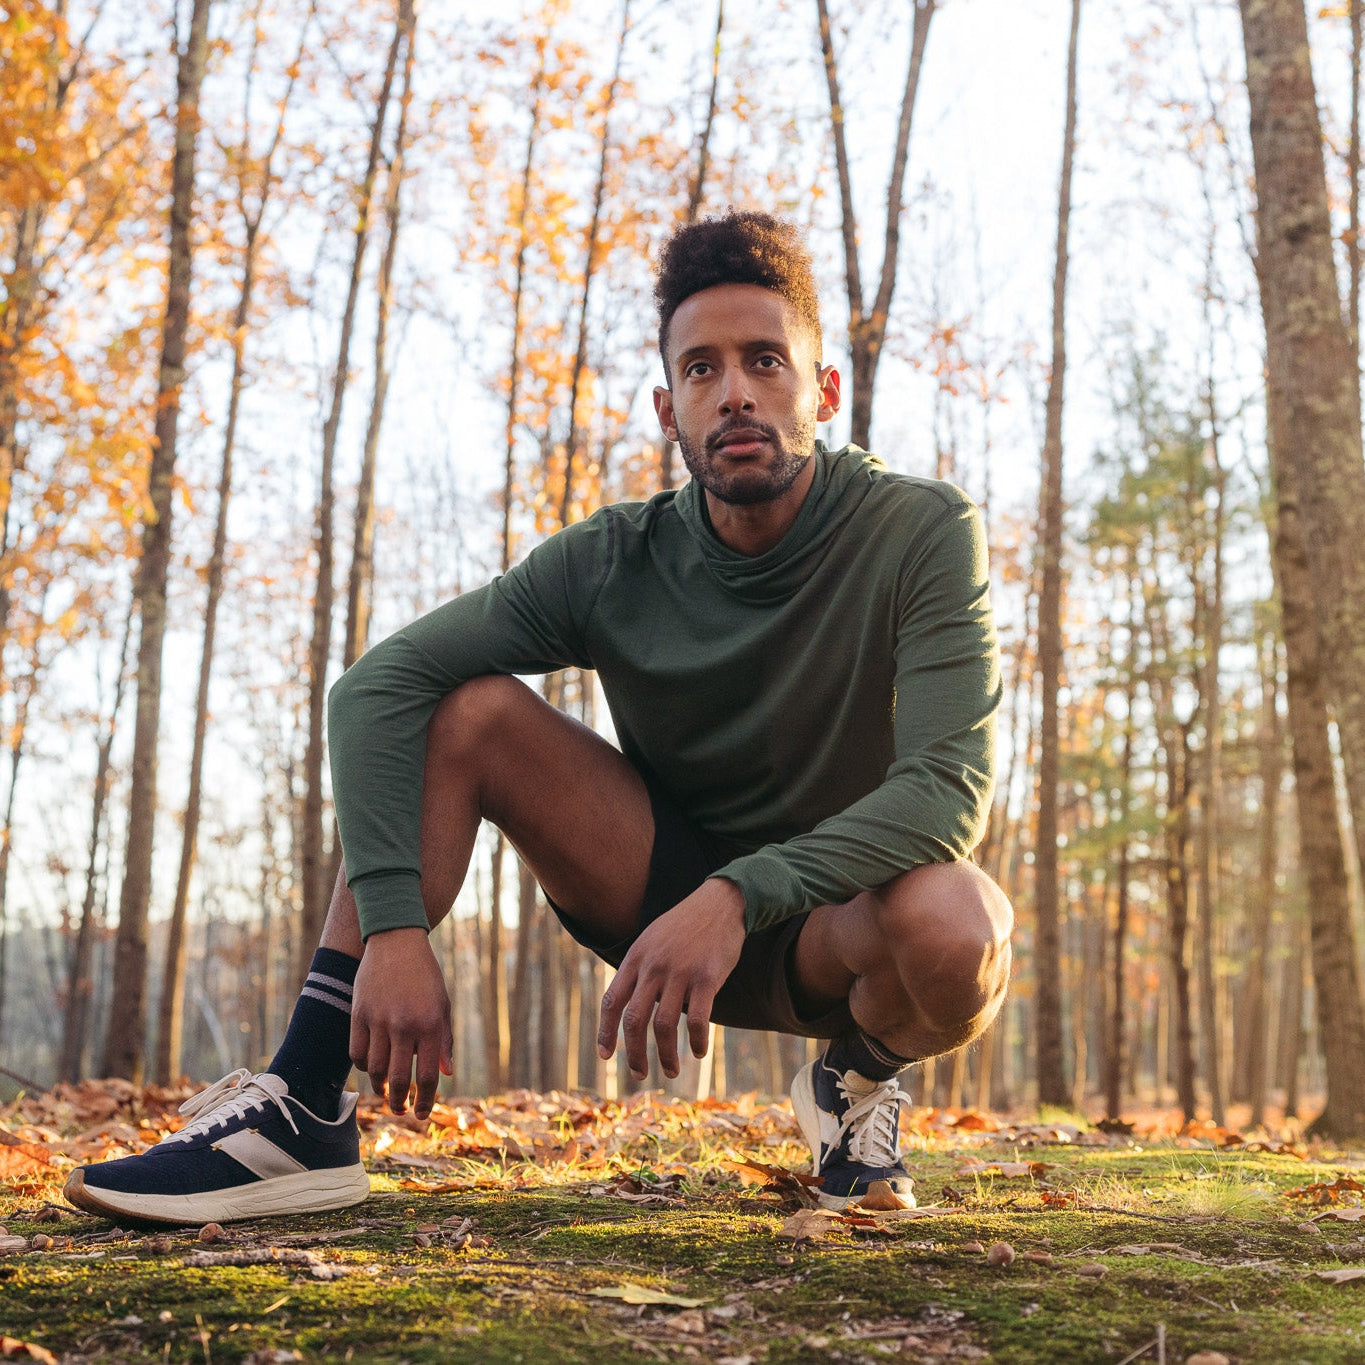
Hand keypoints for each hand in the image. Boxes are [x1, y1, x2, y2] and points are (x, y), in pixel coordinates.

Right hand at [350, 926, 452, 1120]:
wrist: (396, 941)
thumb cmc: (425, 976)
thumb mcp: (442, 1005)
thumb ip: (444, 1040)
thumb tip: (446, 1074)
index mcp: (429, 1024)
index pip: (427, 1075)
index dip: (425, 1100)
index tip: (421, 1114)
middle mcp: (403, 1025)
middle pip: (397, 1079)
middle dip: (399, 1102)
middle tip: (400, 1110)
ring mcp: (378, 1020)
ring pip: (374, 1069)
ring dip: (380, 1087)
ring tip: (386, 1092)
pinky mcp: (358, 1014)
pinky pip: (357, 1053)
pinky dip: (363, 1067)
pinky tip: (372, 1068)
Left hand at [597, 878, 745, 1079]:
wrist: (719, 903)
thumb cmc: (685, 925)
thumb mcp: (652, 939)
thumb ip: (638, 968)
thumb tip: (629, 1003)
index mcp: (636, 958)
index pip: (612, 1001)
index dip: (606, 1032)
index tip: (605, 1056)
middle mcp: (653, 966)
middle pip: (634, 1020)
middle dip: (634, 1053)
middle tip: (639, 1074)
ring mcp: (680, 972)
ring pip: (664, 1026)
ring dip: (666, 1055)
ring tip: (671, 1071)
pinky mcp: (707, 977)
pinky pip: (698, 1020)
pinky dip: (696, 1042)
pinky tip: (699, 1052)